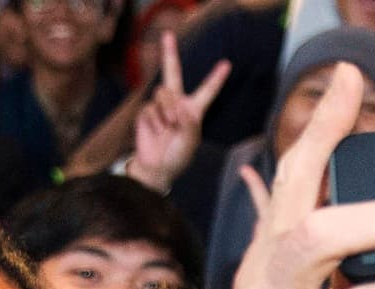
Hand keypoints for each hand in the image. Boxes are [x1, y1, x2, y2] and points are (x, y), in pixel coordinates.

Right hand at [127, 30, 230, 192]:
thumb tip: (179, 106)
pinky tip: (157, 131)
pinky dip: (155, 120)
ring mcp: (161, 106)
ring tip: (169, 126)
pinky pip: (151, 107)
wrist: (157, 167)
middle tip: (167, 34)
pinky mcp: (147, 112)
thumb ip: (188, 122)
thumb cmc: (178, 156)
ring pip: (163, 93)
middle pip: (173, 73)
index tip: (227, 64)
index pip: (207, 90)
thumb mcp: (190, 141)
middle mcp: (177, 104)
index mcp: (194, 110)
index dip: (216, 78)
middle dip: (169, 53)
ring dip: (167, 109)